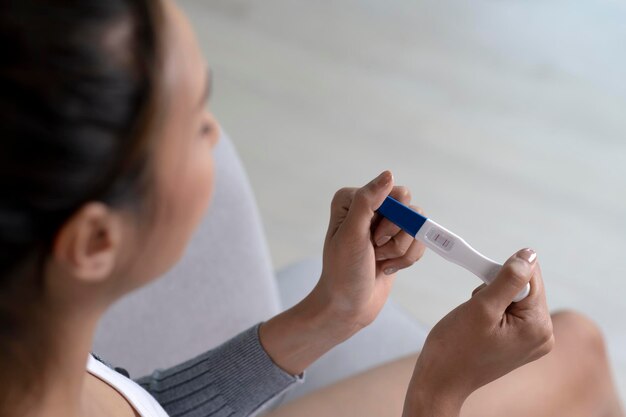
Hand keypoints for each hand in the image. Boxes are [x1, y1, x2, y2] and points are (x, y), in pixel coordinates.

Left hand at [309, 170, 425, 337]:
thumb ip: (367, 202)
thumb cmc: (344, 272)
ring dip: (402, 250)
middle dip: (398, 236)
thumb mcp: (352, 234)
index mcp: (353, 198)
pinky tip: (387, 267)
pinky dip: (408, 258)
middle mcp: (369, 207)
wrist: (349, 305)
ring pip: (418, 226)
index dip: (391, 219)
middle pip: (410, 209)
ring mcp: (385, 224)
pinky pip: (420, 241)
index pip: (394, 194)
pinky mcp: (397, 241)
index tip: (372, 239)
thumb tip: (388, 175)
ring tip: (380, 261)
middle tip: (376, 250)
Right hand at [404, 248, 553, 415]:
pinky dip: (493, 308)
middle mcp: (543, 334)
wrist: (442, 379)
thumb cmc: (456, 348)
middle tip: (476, 306)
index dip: (502, 273)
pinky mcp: (520, 341)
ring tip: (475, 317)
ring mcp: (532, 339)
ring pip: (515, 296)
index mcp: (539, 326)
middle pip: (524, 286)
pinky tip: (479, 323)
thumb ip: (508, 279)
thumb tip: (529, 255)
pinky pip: (511, 310)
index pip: (531, 276)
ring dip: (492, 297)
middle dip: (496, 288)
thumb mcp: (481, 308)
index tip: (481, 286)